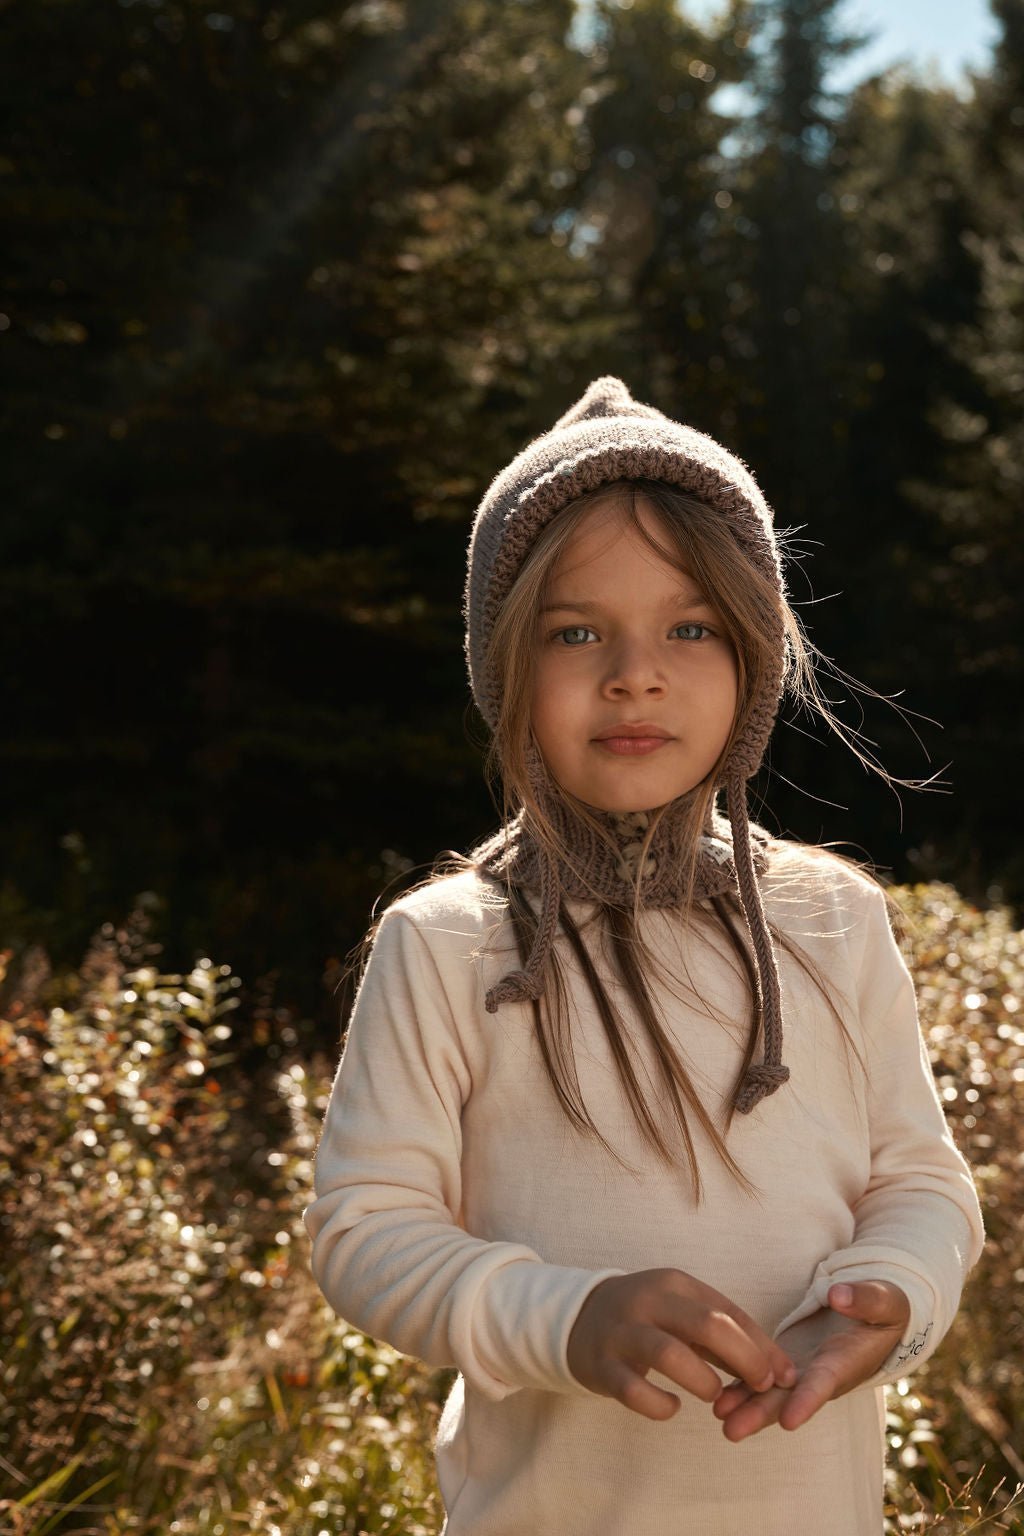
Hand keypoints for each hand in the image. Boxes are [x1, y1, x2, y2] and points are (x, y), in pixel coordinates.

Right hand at [567, 1268, 796, 1421]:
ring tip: (713, 1395)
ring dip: (703, 1381)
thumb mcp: (683, 1312)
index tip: (784, 1376)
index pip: (728, 1311)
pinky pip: (635, 1392)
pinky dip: (661, 1405)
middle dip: (744, 1360)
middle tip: (761, 1387)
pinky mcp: (602, 1366)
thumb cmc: (649, 1319)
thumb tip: (779, 1371)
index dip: (762, 1346)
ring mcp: (622, 1332)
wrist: (578, 1318)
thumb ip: (726, 1337)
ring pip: (669, 1354)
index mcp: (674, 1284)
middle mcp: (648, 1301)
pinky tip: (672, 1406)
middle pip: (706, 1325)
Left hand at [713, 1280, 910, 1440]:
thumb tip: (838, 1295)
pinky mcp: (787, 1362)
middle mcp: (822, 1374)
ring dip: (745, 1405)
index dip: (806, 1401)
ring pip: (770, 1392)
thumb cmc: (886, 1307)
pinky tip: (718, 1399)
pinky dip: (740, 1388)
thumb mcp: (885, 1300)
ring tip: (718, 1416)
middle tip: (732, 1429)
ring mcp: (802, 1371)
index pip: (824, 1384)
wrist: (877, 1313)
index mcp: (846, 1362)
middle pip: (789, 1398)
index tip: (789, 1421)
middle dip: (761, 1413)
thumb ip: (866, 1299)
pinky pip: (760, 1377)